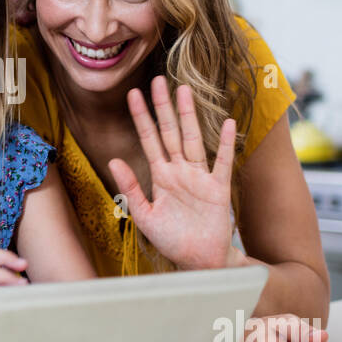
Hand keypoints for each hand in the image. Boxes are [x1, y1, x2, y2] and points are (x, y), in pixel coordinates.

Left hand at [109, 75, 236, 269]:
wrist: (198, 261)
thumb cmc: (172, 239)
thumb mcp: (144, 215)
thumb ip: (130, 188)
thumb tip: (114, 160)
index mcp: (161, 176)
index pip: (148, 140)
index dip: (141, 117)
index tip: (132, 95)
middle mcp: (180, 171)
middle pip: (170, 132)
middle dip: (163, 107)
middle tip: (157, 80)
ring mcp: (200, 177)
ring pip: (194, 139)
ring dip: (189, 116)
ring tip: (184, 91)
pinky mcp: (218, 189)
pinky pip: (223, 162)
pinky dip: (226, 144)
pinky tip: (228, 123)